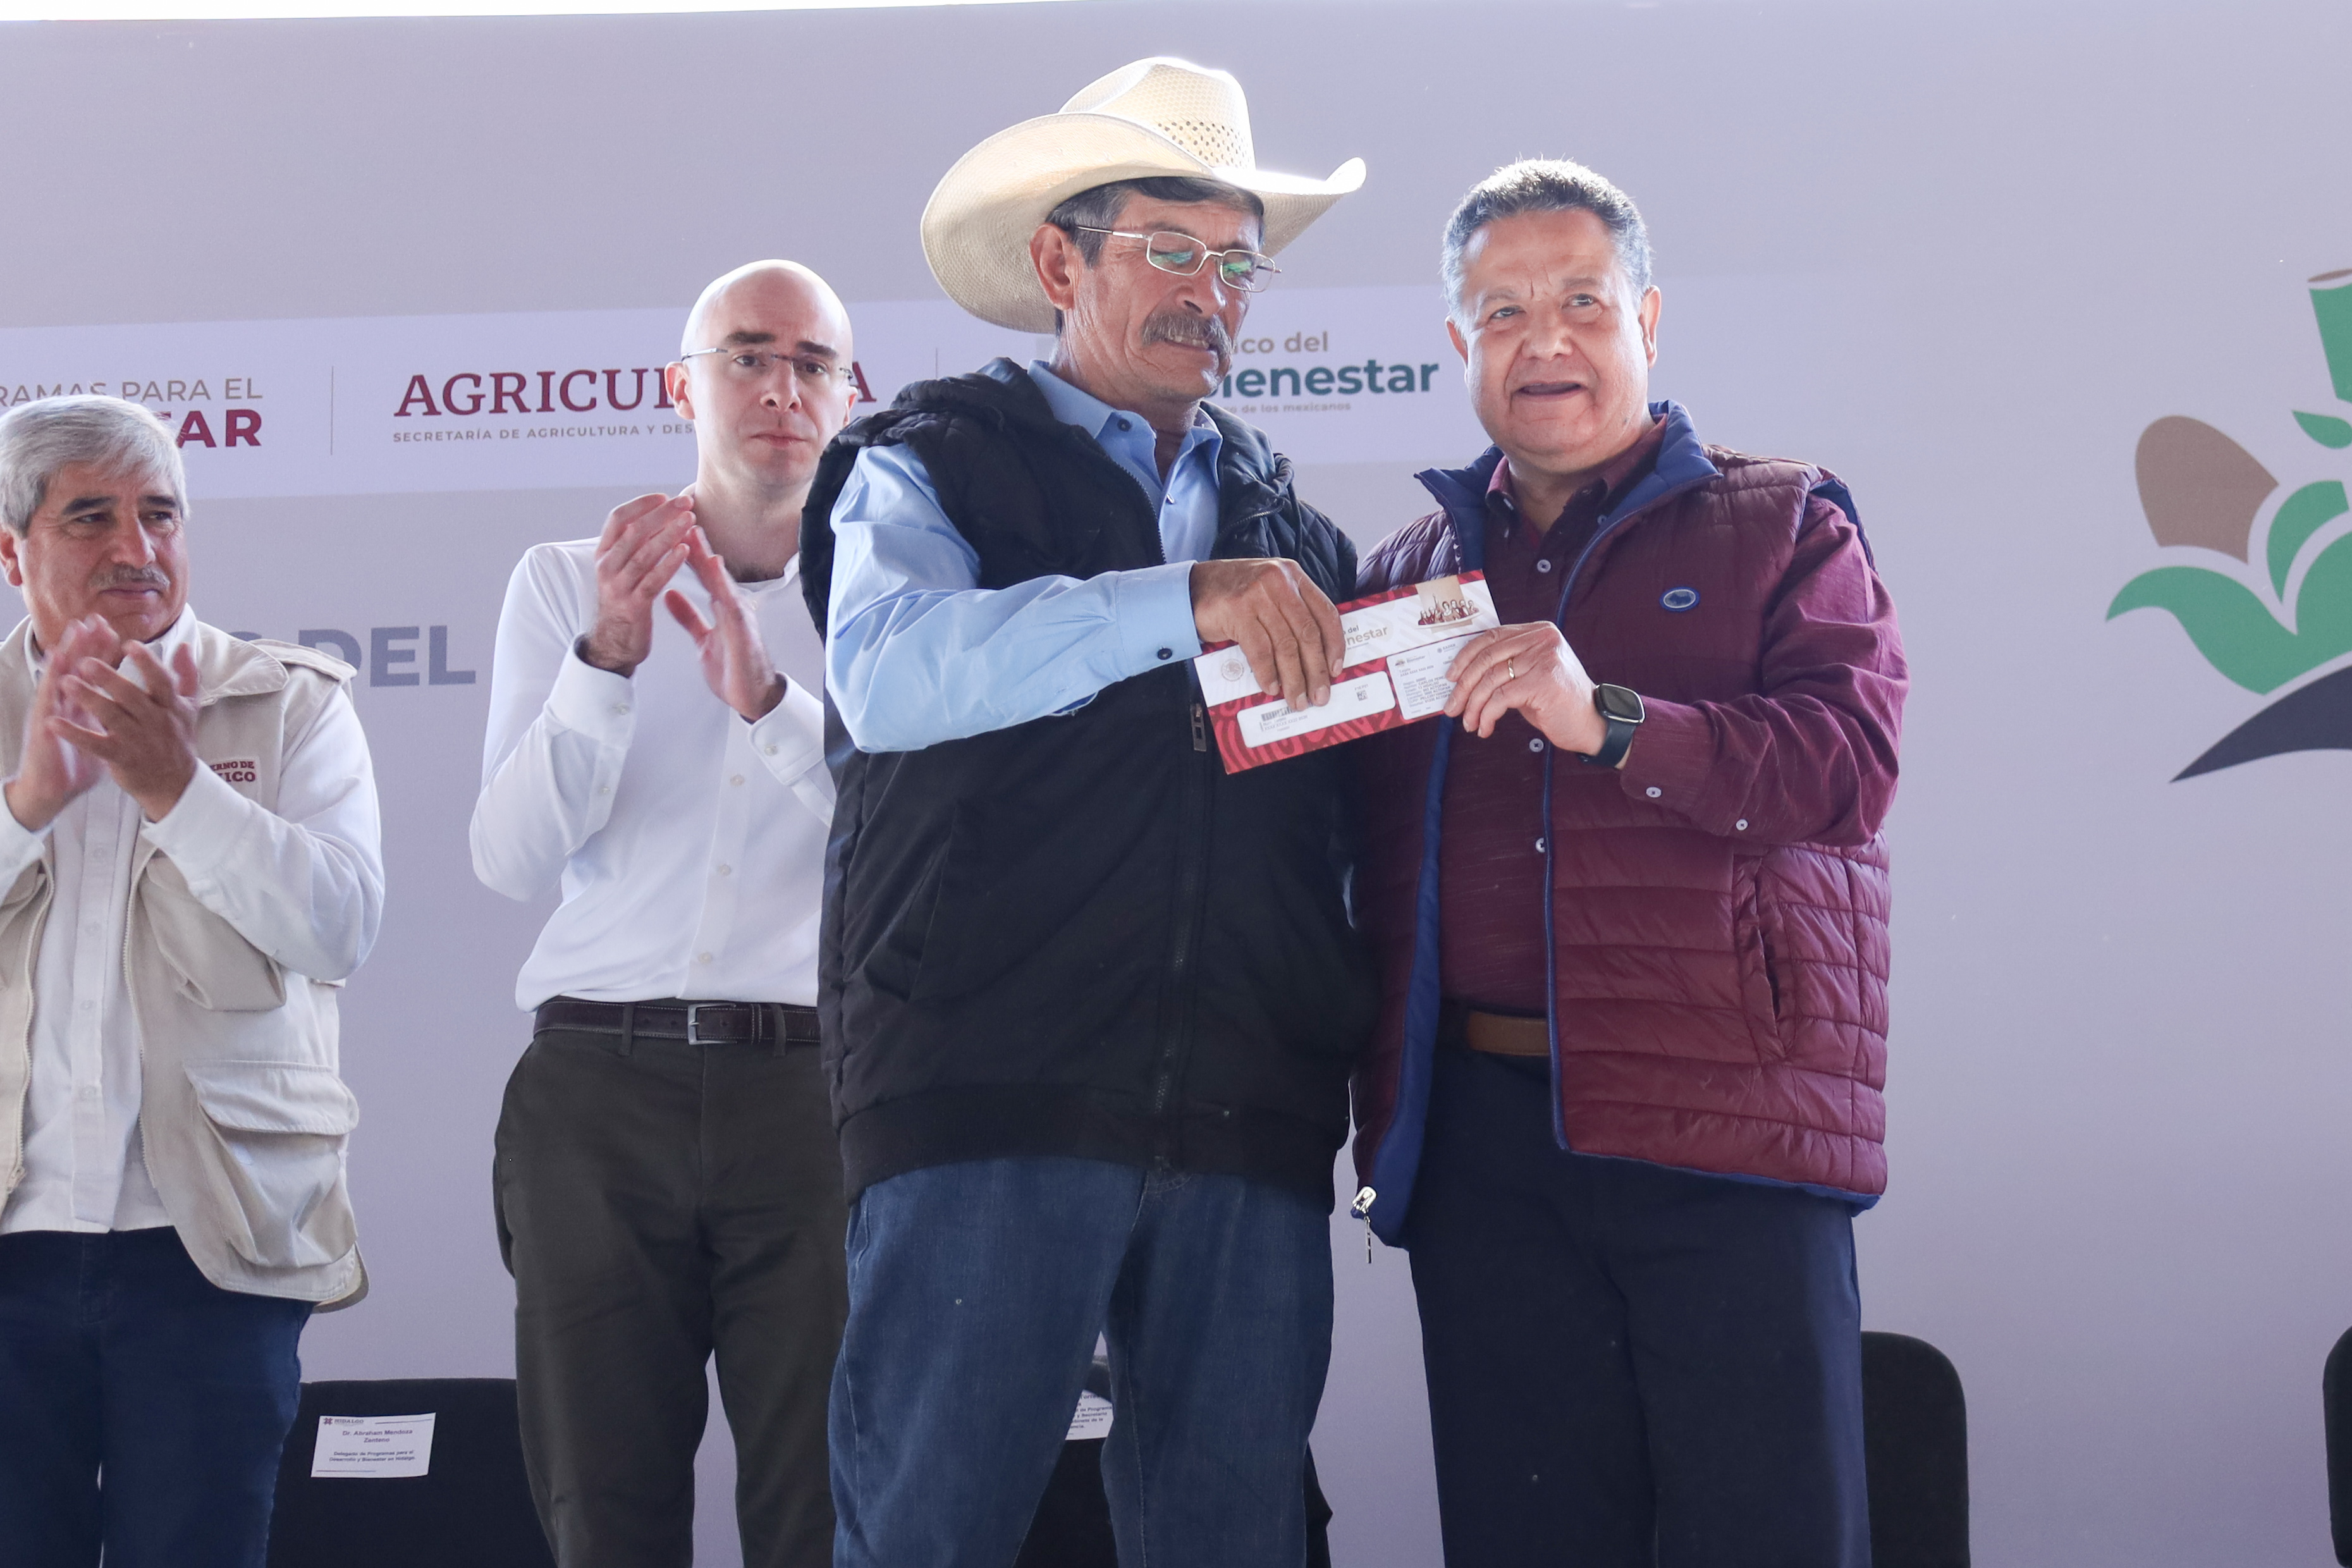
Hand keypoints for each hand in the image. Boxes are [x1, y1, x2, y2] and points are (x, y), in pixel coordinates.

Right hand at [5, 615, 122, 830]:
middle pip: (76, 669)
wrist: (52, 790)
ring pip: (59, 679)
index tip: (113, 629)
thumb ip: (119, 713)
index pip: (95, 673)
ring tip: (71, 635)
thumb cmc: (78, 762)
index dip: (103, 652)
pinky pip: (48, 708)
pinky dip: (50, 689)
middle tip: (92, 621)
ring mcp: (54, 714)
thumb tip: (137, 700)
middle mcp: (68, 704)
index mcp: (84, 704)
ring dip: (64, 658)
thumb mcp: (104, 735)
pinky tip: (55, 673)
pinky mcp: (45, 730)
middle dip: (85, 645)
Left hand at [53, 640, 203, 821]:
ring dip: (88, 699)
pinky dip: (74, 734)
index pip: (162, 681)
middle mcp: (155, 721)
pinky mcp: (120, 757)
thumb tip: (185, 646)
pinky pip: (95, 744)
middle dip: (109, 678)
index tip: (130, 645)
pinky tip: (54, 723)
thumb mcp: (189, 707)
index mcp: (170, 706)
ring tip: (65, 682)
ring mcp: (137, 740)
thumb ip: (187, 676)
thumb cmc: (177, 739)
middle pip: (131, 696)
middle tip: (86, 662)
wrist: (175, 783)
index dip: (147, 663)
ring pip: (111, 716)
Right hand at [579, 492, 695, 675]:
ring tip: (690, 520)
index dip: (641, 504)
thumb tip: (657, 516)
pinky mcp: (633, 606)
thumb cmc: (625, 601)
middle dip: (660, 514)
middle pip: (633, 531)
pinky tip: (684, 551)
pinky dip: (668, 564)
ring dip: (668, 534)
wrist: (614, 643)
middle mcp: (606, 567)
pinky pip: (652, 580)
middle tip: (686, 502)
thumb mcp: (621, 569)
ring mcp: (617, 587)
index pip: (617, 518)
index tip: (664, 496)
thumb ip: (632, 546)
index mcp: (603, 554)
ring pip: (643, 554)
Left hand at [665, 528, 785, 722]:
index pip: (701, 573)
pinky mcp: (741, 627)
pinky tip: (713, 565)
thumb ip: (688, 616)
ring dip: (705, 553)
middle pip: (709, 569)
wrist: (754, 696)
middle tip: (678, 516)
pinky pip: (729, 599)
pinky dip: (720, 581)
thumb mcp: (703, 639)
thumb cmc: (733, 669)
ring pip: (719, 578)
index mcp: (722, 607)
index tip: (670, 529)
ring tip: (692, 531)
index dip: (686, 551)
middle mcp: (731, 605)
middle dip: (693, 543)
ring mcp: (738, 614)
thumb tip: (670, 596)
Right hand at [1189, 558, 1345, 710]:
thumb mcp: (1268, 592)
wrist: (1191, 588)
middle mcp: (1279, 582)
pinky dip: (1267, 672)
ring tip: (1296, 698)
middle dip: (1316, 670)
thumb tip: (1313, 656)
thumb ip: (1290, 611)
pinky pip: (1259, 649)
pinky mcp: (1237, 611)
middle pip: (1307, 633)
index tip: (1336, 669)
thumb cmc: (1232, 594)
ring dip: (1293, 678)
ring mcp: (1258, 595)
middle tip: (1319, 695)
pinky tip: (1270, 687)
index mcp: (1293, 576)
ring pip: (1285, 645)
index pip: (1325, 612)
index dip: (1335, 643)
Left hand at [1443, 622, 1608, 752]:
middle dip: (1463, 686)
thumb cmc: (1556, 702)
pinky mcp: (1543, 681)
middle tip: (1452, 707)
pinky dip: (1487, 715)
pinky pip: (1501, 698)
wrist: (1591, 723)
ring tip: (1469, 723)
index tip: (1450, 677)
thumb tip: (1461, 678)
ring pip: (1491, 680)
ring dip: (1474, 706)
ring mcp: (1544, 658)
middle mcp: (1542, 639)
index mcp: (1537, 631)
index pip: (1491, 638)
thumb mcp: (1529, 675)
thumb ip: (1504, 667)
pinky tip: (1485, 728)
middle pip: (1487, 658)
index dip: (1465, 657)